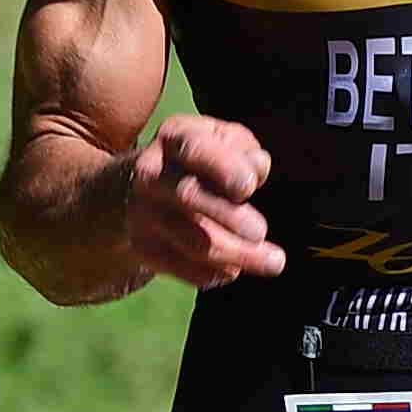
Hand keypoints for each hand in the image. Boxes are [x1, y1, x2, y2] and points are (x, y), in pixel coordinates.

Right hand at [122, 114, 284, 288]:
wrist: (138, 188)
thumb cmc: (198, 160)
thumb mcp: (219, 140)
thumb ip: (243, 150)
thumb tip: (258, 167)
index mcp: (174, 139)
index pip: (194, 149)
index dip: (223, 167)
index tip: (249, 186)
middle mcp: (151, 174)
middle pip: (189, 196)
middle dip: (229, 215)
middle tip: (261, 232)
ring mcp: (143, 214)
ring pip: (192, 241)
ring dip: (237, 254)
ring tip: (273, 261)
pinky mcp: (144, 248)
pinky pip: (184, 268)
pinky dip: (215, 272)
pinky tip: (235, 267)